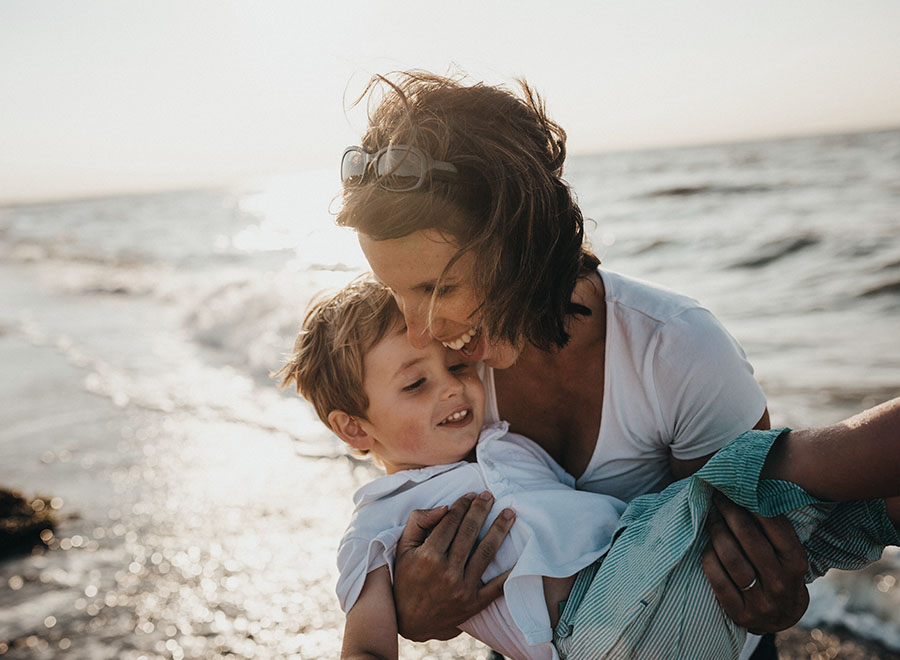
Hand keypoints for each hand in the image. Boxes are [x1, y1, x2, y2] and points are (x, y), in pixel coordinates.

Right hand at [392, 491, 515, 641]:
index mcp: (428, 556)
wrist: (410, 621)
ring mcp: (463, 588)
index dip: (462, 505)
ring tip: (509, 513)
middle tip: (490, 495)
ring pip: (486, 552)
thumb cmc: (405, 579)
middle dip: (481, 510)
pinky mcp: (475, 603)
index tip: (470, 495)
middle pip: (470, 532)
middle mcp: (447, 572)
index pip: (450, 522)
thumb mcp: (403, 548)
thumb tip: (444, 507)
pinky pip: (498, 585)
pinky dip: (511, 570)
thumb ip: (419, 522)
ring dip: (500, 529)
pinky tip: (521, 553)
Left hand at [701, 491, 809, 633]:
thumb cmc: (781, 573)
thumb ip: (774, 530)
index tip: (735, 489)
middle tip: (718, 497)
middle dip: (730, 512)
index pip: (775, 527)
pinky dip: (709, 558)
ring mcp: (761, 601)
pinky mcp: (740, 613)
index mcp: (796, 563)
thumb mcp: (788, 555)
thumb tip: (749, 491)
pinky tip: (706, 545)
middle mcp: (781, 583)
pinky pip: (718, 580)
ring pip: (732, 558)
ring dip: (717, 532)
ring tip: (710, 517)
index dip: (752, 504)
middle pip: (749, 539)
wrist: (781, 618)